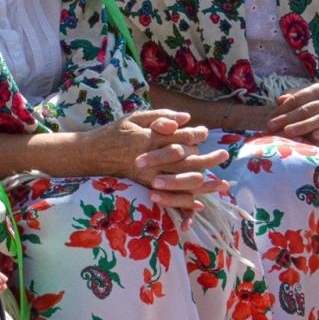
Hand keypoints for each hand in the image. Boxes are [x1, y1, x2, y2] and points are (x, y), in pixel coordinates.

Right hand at [90, 110, 227, 209]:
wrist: (93, 154)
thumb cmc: (115, 132)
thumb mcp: (135, 117)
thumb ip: (160, 116)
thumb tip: (186, 118)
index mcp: (151, 139)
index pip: (182, 137)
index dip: (197, 134)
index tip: (205, 132)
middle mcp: (153, 159)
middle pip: (189, 161)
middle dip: (209, 159)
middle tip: (224, 155)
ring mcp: (150, 175)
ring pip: (183, 182)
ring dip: (205, 184)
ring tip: (222, 183)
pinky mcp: (147, 187)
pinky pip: (170, 198)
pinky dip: (186, 203)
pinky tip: (200, 203)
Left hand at [266, 83, 318, 144]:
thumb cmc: (316, 106)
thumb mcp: (305, 98)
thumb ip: (292, 98)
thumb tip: (279, 100)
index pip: (298, 98)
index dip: (283, 108)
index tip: (269, 119)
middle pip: (307, 109)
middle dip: (288, 118)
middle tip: (272, 127)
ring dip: (303, 126)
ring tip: (288, 132)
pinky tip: (315, 137)